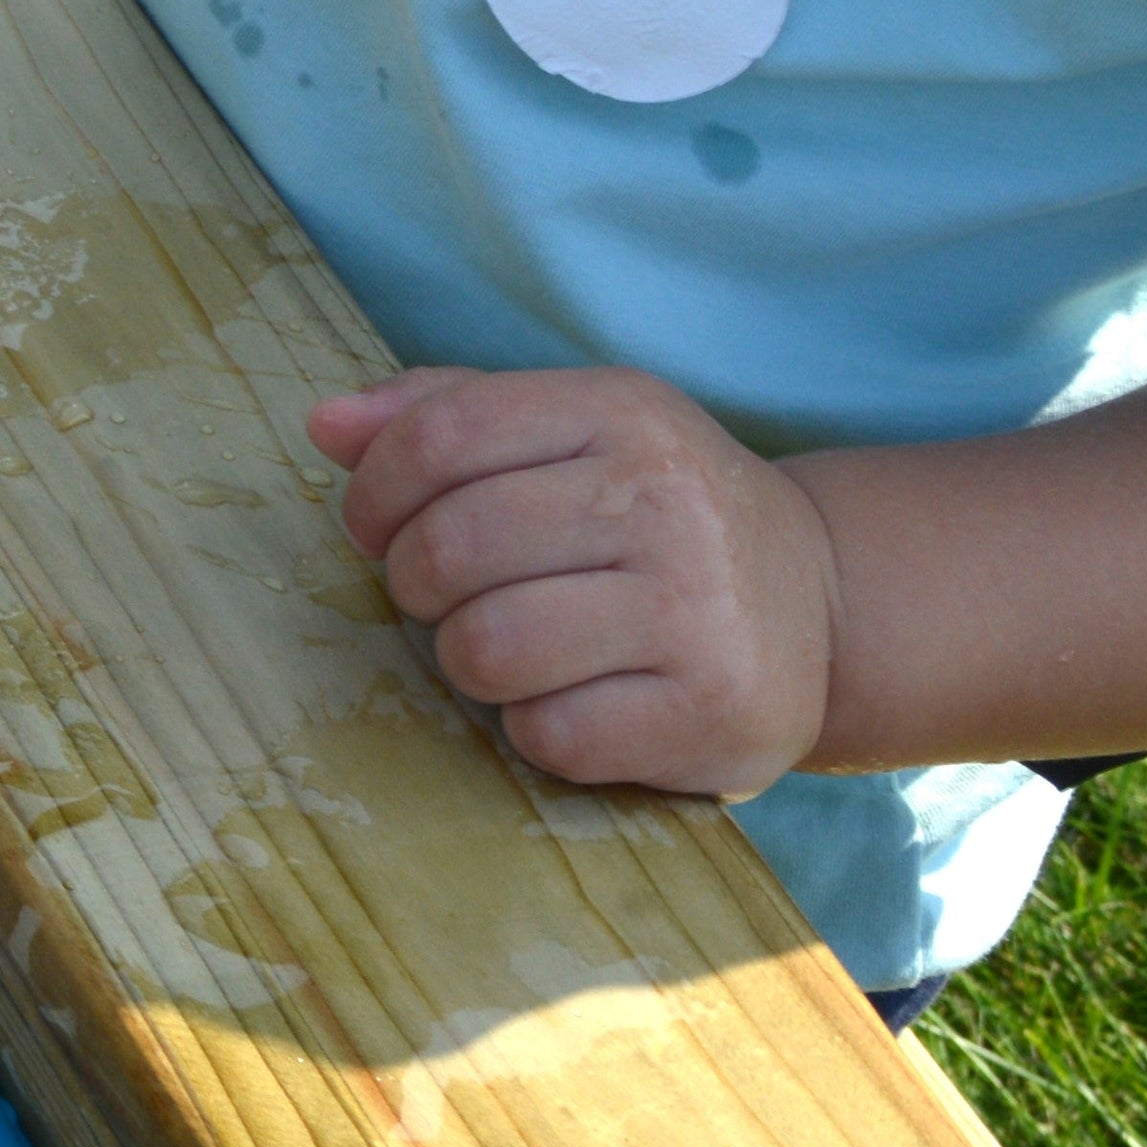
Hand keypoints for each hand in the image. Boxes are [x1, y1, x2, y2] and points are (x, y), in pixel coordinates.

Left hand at [307, 365, 843, 797]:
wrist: (821, 606)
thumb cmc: (652, 518)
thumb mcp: (570, 436)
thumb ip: (445, 415)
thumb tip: (326, 425)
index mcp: (623, 412)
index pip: (441, 436)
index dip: (375, 493)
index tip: (379, 528)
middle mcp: (667, 500)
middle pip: (447, 549)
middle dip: (417, 588)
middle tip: (457, 598)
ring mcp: (696, 608)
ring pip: (485, 648)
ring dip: (470, 663)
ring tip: (518, 649)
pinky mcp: (709, 709)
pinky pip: (547, 734)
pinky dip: (537, 729)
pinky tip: (581, 699)